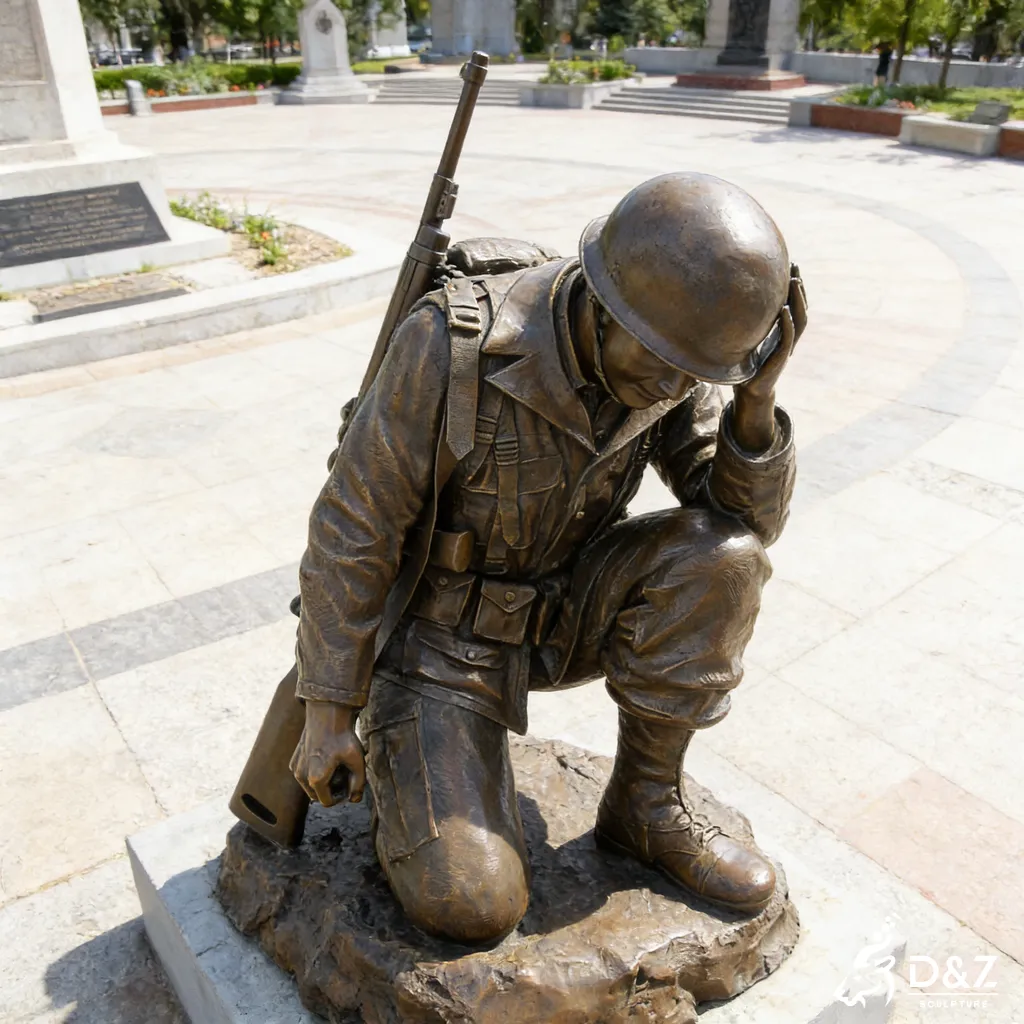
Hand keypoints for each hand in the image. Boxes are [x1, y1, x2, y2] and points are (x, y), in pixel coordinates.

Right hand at [289, 700, 365, 806]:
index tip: (349, 783)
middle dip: (331, 789)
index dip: (341, 796)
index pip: (327, 802)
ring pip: (310, 785)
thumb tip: (354, 800)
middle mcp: (302, 776)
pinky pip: (305, 774)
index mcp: (316, 779)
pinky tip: (326, 757)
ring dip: (322, 781)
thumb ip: (358, 784)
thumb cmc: (343, 737)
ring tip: (336, 765)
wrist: (327, 714)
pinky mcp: (294, 760)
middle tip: (344, 772)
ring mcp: (296, 768)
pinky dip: (314, 771)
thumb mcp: (357, 761)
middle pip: (317, 795)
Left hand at [732, 265, 807, 452]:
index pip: (792, 302)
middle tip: (795, 264)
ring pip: (799, 320)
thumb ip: (742, 321)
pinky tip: (784, 310)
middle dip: (798, 286)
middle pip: (799, 306)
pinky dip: (787, 324)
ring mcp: (786, 346)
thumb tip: (720, 296)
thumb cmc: (743, 362)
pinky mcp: (780, 358)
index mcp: (780, 329)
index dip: (792, 284)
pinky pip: (787, 338)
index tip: (789, 263)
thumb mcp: (743, 337)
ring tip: (794, 282)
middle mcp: (787, 336)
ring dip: (798, 300)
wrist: (749, 389)